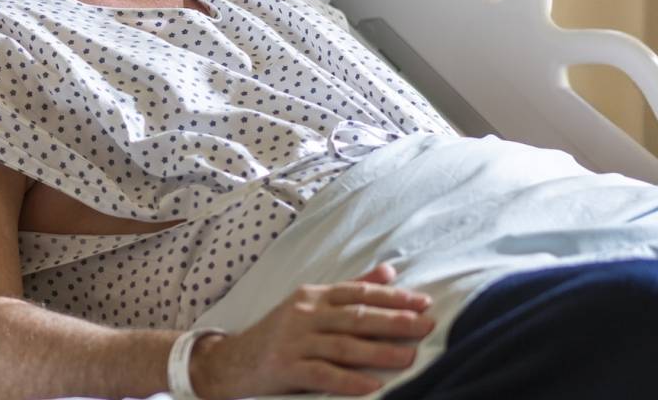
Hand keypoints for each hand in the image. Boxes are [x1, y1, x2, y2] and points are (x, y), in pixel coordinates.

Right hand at [189, 263, 434, 398]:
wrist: (232, 361)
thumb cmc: (280, 333)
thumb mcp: (311, 304)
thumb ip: (351, 288)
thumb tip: (389, 271)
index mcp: (313, 296)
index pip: (358, 292)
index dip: (392, 297)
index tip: (423, 303)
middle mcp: (304, 314)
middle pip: (355, 317)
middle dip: (394, 321)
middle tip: (426, 326)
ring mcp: (293, 341)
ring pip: (343, 345)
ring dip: (379, 351)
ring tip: (409, 357)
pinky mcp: (285, 367)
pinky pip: (322, 374)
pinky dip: (348, 381)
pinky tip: (372, 386)